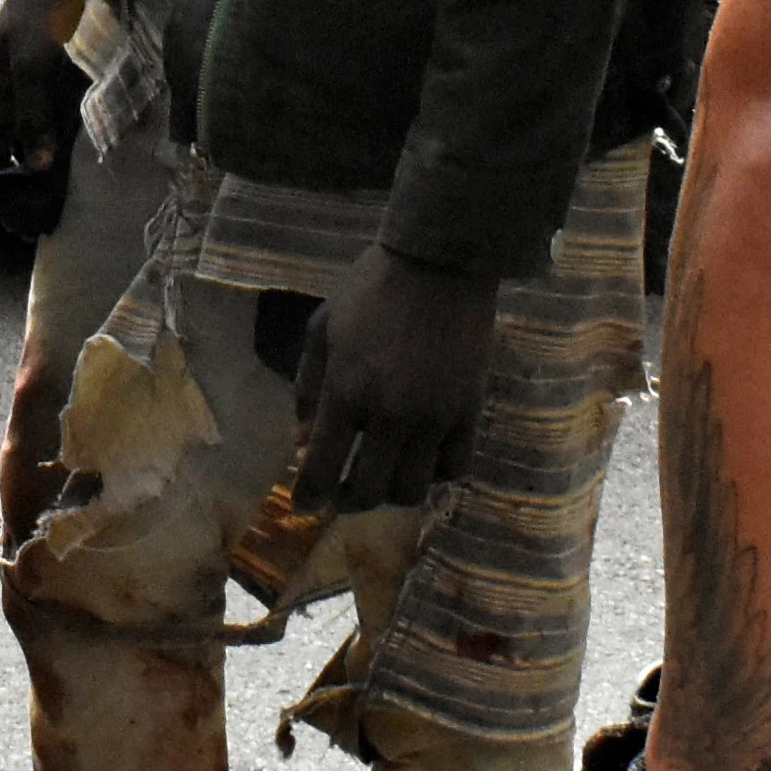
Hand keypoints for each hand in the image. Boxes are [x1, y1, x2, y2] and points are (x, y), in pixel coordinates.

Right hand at [0, 0, 89, 237]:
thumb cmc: (42, 7)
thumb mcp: (34, 62)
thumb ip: (33, 114)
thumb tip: (34, 167)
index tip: (23, 225)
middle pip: (1, 158)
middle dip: (21, 192)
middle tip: (49, 222)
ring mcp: (21, 90)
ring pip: (25, 145)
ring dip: (41, 173)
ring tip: (65, 202)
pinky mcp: (47, 81)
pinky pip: (47, 126)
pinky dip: (58, 148)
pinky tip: (78, 163)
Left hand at [287, 243, 499, 513]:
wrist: (439, 264)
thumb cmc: (371, 290)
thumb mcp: (323, 328)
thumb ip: (307, 386)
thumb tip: (301, 437)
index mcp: (346, 392)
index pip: (321, 467)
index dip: (308, 496)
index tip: (303, 506)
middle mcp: (389, 415)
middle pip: (366, 491)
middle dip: (346, 502)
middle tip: (340, 496)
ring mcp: (433, 418)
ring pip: (412, 490)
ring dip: (390, 495)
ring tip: (382, 480)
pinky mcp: (468, 411)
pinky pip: (455, 467)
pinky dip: (436, 475)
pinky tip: (422, 461)